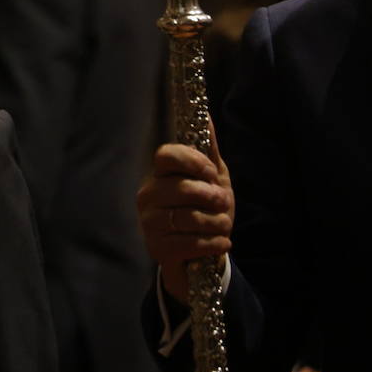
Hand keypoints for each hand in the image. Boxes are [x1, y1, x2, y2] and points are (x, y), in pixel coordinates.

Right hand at [136, 121, 233, 303]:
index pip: (165, 156)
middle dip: (212, 198)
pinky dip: (213, 243)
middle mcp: (148, 195)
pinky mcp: (156, 247)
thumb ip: (209, 152)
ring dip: (216, 223)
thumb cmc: (205, 210)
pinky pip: (188, 242)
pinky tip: (221, 242)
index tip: (211, 173)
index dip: (191, 162)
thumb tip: (207, 118)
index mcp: (160, 174)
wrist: (200, 253)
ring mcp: (149, 222)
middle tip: (223, 203)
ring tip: (224, 226)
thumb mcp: (213, 180)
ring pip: (187, 218)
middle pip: (181, 188)